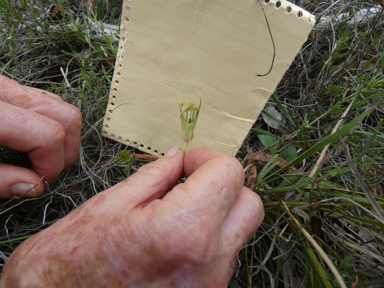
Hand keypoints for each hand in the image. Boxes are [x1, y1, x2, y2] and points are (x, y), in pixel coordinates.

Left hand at [0, 75, 81, 197]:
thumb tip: (33, 186)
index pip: (48, 135)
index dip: (52, 166)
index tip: (38, 182)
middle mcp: (2, 89)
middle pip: (66, 116)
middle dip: (67, 150)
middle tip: (46, 171)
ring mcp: (5, 82)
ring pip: (59, 104)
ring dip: (62, 135)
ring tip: (39, 158)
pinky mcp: (5, 84)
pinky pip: (44, 99)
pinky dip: (49, 122)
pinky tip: (31, 141)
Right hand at [0, 147, 263, 287]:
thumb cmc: (68, 264)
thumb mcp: (110, 206)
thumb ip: (156, 176)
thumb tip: (178, 159)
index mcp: (183, 230)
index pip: (229, 174)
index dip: (207, 158)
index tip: (187, 162)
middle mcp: (207, 264)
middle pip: (250, 205)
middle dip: (224, 184)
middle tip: (192, 180)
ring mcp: (209, 286)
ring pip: (239, 232)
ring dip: (216, 212)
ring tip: (176, 210)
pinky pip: (222, 256)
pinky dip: (207, 238)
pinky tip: (174, 238)